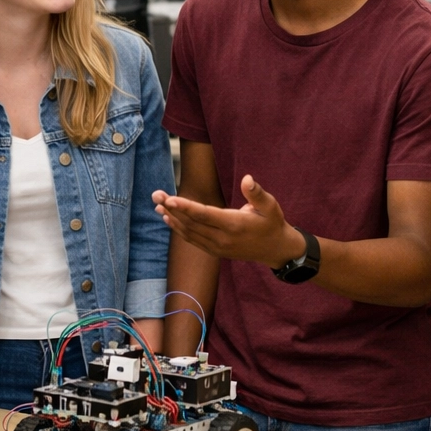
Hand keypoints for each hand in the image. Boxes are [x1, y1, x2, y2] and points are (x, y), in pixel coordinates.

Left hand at [151, 175, 305, 265]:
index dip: (186, 207)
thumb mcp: (270, 206)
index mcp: (234, 225)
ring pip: (188, 232)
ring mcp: (217, 247)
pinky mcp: (214, 251)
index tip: (169, 199)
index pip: (205, 215)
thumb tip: (247, 179)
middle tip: (155, 194)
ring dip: (171, 218)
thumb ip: (256, 193)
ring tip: (156, 203)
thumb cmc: (272, 223)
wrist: (276, 250)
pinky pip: (192, 240)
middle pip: (191, 223)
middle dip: (171, 208)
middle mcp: (222, 239)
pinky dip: (178, 229)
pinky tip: (167, 218)